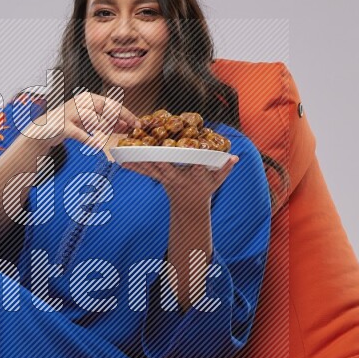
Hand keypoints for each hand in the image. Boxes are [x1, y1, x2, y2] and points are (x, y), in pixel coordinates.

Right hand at [23, 92, 138, 150]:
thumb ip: (108, 122)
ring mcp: (71, 113)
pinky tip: (97, 146)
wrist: (45, 129)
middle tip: (131, 130)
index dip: (126, 113)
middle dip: (120, 118)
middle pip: (105, 108)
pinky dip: (88, 139)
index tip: (138, 123)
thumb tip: (128, 125)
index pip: (112, 103)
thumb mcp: (91, 121)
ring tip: (113, 137)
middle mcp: (80, 102)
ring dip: (105, 129)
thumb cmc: (70, 123)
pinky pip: (78, 133)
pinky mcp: (63, 126)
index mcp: (89, 98)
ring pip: (93, 119)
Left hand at [118, 153, 239, 206]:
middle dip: (161, 162)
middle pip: (169, 169)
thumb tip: (235, 158)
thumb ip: (225, 169)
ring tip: (128, 156)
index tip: (192, 153)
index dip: (194, 162)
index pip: (195, 168)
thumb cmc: (205, 188)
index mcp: (194, 178)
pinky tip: (123, 161)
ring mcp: (167, 179)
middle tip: (152, 153)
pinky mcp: (159, 178)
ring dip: (141, 163)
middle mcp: (179, 178)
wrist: (189, 205)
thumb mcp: (217, 180)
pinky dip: (134, 167)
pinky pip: (146, 172)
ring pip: (153, 170)